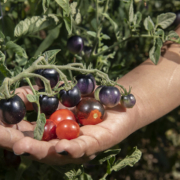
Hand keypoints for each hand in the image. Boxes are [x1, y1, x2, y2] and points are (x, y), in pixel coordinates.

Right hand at [0, 86, 133, 164]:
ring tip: (24, 147)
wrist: (115, 97)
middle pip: (38, 145)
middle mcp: (61, 139)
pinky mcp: (95, 143)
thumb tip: (18, 93)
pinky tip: (61, 147)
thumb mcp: (62, 90)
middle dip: (19, 143)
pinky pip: (82, 148)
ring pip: (56, 150)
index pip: (26, 132)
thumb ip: (42, 93)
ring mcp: (77, 143)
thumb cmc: (88, 94)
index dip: (10, 131)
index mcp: (51, 127)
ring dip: (40, 149)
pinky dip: (71, 148)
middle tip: (5, 140)